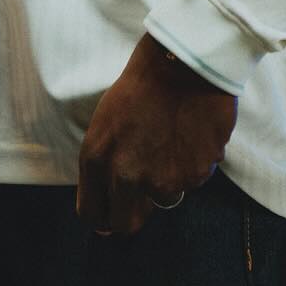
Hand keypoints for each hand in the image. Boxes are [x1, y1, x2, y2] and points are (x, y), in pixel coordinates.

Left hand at [76, 34, 237, 235]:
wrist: (184, 62)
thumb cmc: (142, 86)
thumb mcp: (105, 123)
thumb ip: (103, 166)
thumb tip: (105, 219)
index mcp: (96, 159)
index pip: (92, 215)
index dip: (103, 218)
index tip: (113, 213)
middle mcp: (125, 176)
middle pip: (125, 224)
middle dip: (134, 212)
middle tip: (145, 190)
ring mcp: (161, 180)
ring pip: (165, 199)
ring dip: (168, 179)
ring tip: (172, 140)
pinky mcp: (193, 176)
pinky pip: (193, 180)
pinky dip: (193, 164)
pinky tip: (190, 134)